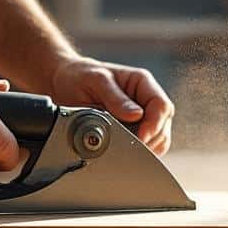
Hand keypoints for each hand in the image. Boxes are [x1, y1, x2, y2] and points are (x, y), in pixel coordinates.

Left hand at [50, 57, 173, 154]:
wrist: (65, 83)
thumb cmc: (79, 76)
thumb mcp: (95, 80)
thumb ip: (115, 98)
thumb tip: (136, 116)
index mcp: (142, 82)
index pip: (161, 105)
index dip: (154, 124)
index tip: (140, 138)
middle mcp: (145, 99)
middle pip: (163, 125)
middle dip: (149, 140)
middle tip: (128, 148)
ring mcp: (142, 115)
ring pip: (159, 138)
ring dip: (145, 148)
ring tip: (124, 149)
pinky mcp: (134, 129)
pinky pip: (146, 145)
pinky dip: (139, 152)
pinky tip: (123, 151)